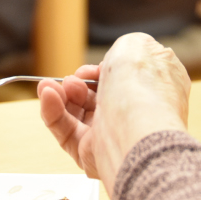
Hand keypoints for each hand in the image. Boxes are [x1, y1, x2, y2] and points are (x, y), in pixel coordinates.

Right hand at [38, 33, 190, 195]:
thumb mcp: (136, 45)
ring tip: (49, 86)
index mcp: (153, 93)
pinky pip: (65, 131)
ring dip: (60, 95)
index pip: (124, 82)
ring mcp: (113, 136)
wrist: (137, 131)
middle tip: (71, 79)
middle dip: (77, 84)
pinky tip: (47, 96)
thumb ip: (124, 46)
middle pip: (96, 98)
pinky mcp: (91, 154)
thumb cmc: (141, 89)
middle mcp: (134, 116)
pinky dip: (52, 112)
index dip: (104, 73)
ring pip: (76, 114)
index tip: (93, 69)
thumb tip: (114, 61)